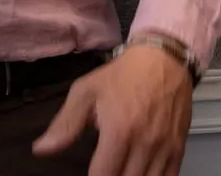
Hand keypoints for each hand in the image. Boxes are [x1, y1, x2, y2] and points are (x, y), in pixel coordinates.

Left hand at [33, 43, 193, 175]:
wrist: (166, 57)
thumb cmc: (124, 75)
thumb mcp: (87, 91)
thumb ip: (65, 123)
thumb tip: (41, 150)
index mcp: (120, 131)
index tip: (90, 173)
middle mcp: (145, 143)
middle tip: (105, 170)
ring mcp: (165, 146)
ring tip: (120, 172)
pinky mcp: (179, 144)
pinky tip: (141, 174)